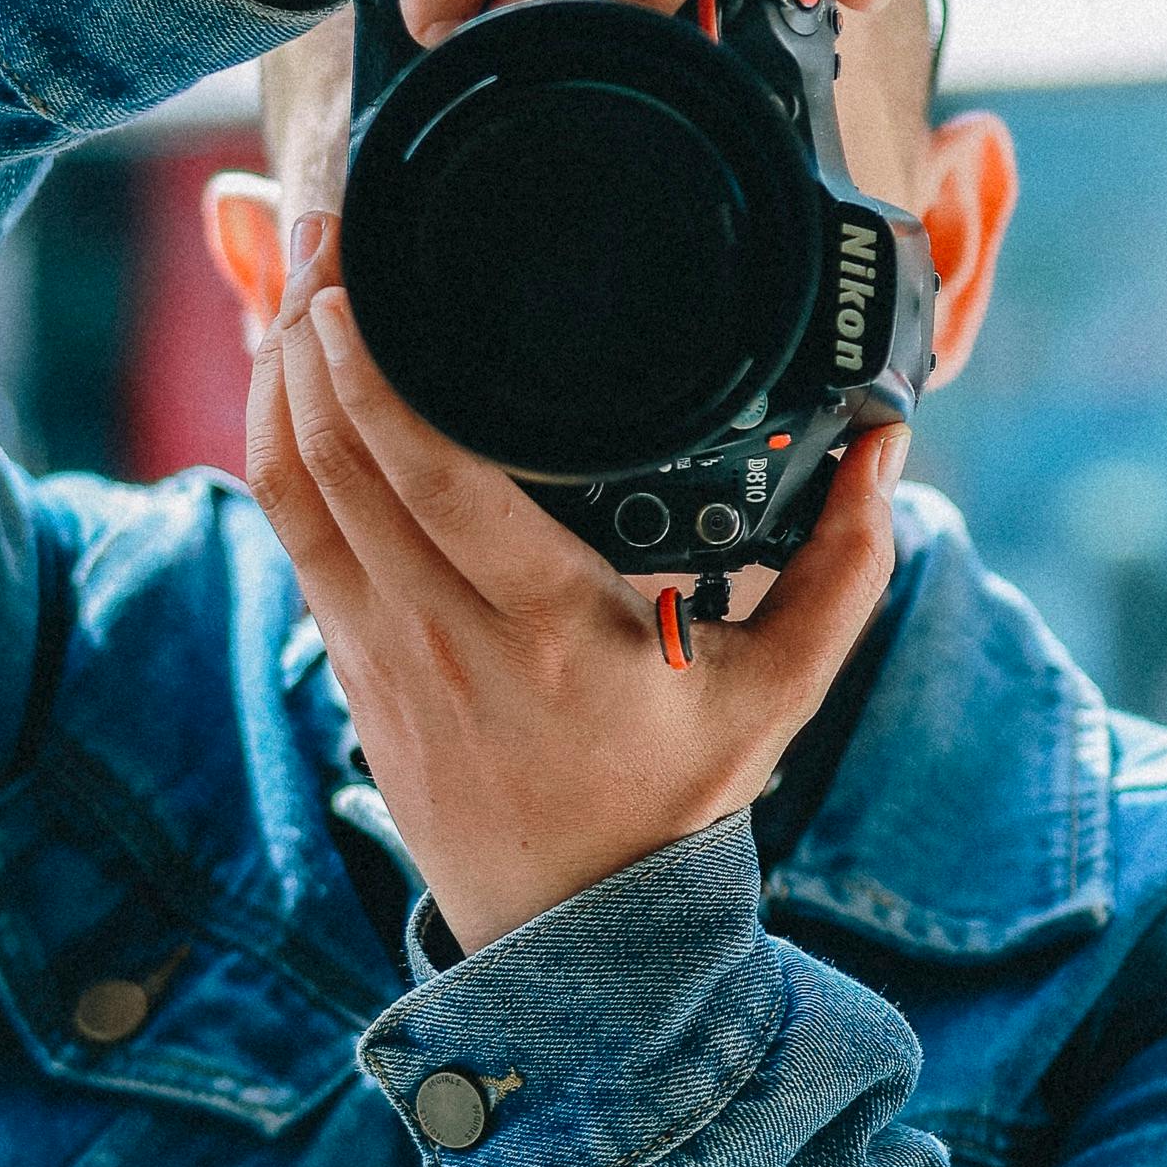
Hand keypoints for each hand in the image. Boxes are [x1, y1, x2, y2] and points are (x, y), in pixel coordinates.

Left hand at [249, 226, 903, 955]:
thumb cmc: (673, 807)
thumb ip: (841, 567)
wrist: (576, 937)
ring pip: (292, 493)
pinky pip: (294, 535)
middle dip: (311, 333)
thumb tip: (889, 447)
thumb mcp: (779, 693)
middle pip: (337, 462)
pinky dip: (278, 447)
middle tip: (322, 228)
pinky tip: (289, 377)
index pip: (435, 478)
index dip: (373, 373)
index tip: (356, 279)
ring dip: (277, 379)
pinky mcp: (351, 667)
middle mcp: (444, 636)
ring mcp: (382, 654)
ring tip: (294, 277)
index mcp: (549, 629)